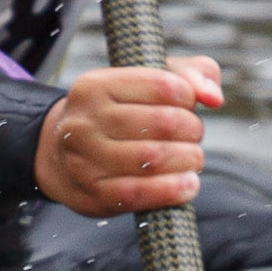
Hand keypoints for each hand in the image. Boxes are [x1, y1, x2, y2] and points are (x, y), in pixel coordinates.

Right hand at [35, 56, 223, 217]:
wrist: (58, 156)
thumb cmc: (116, 114)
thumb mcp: (144, 82)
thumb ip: (188, 75)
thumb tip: (213, 97)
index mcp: (96, 85)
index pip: (163, 85)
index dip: (188, 97)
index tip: (188, 106)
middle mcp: (85, 121)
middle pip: (163, 123)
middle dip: (192, 130)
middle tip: (193, 136)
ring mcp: (85, 160)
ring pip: (153, 159)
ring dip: (188, 160)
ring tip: (193, 159)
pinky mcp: (93, 195)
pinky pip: (139, 193)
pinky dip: (172, 190)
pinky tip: (188, 185)